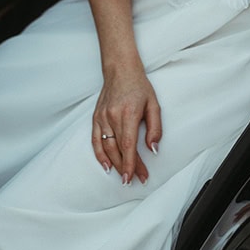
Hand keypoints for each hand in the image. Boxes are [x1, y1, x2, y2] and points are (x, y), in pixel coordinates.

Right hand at [92, 59, 161, 184]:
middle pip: (118, 149)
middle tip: (135, 179)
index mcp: (128, 113)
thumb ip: (155, 128)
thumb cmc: (139, 86)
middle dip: (127, 167)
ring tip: (123, 176)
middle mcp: (112, 116)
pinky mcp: (96, 117)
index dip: (131, 163)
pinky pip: (95, 140)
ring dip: (115, 164)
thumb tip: (153, 148)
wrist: (120, 70)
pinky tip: (106, 165)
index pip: (128, 144)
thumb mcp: (154, 104)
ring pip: (107, 147)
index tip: (134, 177)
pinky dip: (100, 155)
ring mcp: (102, 117)